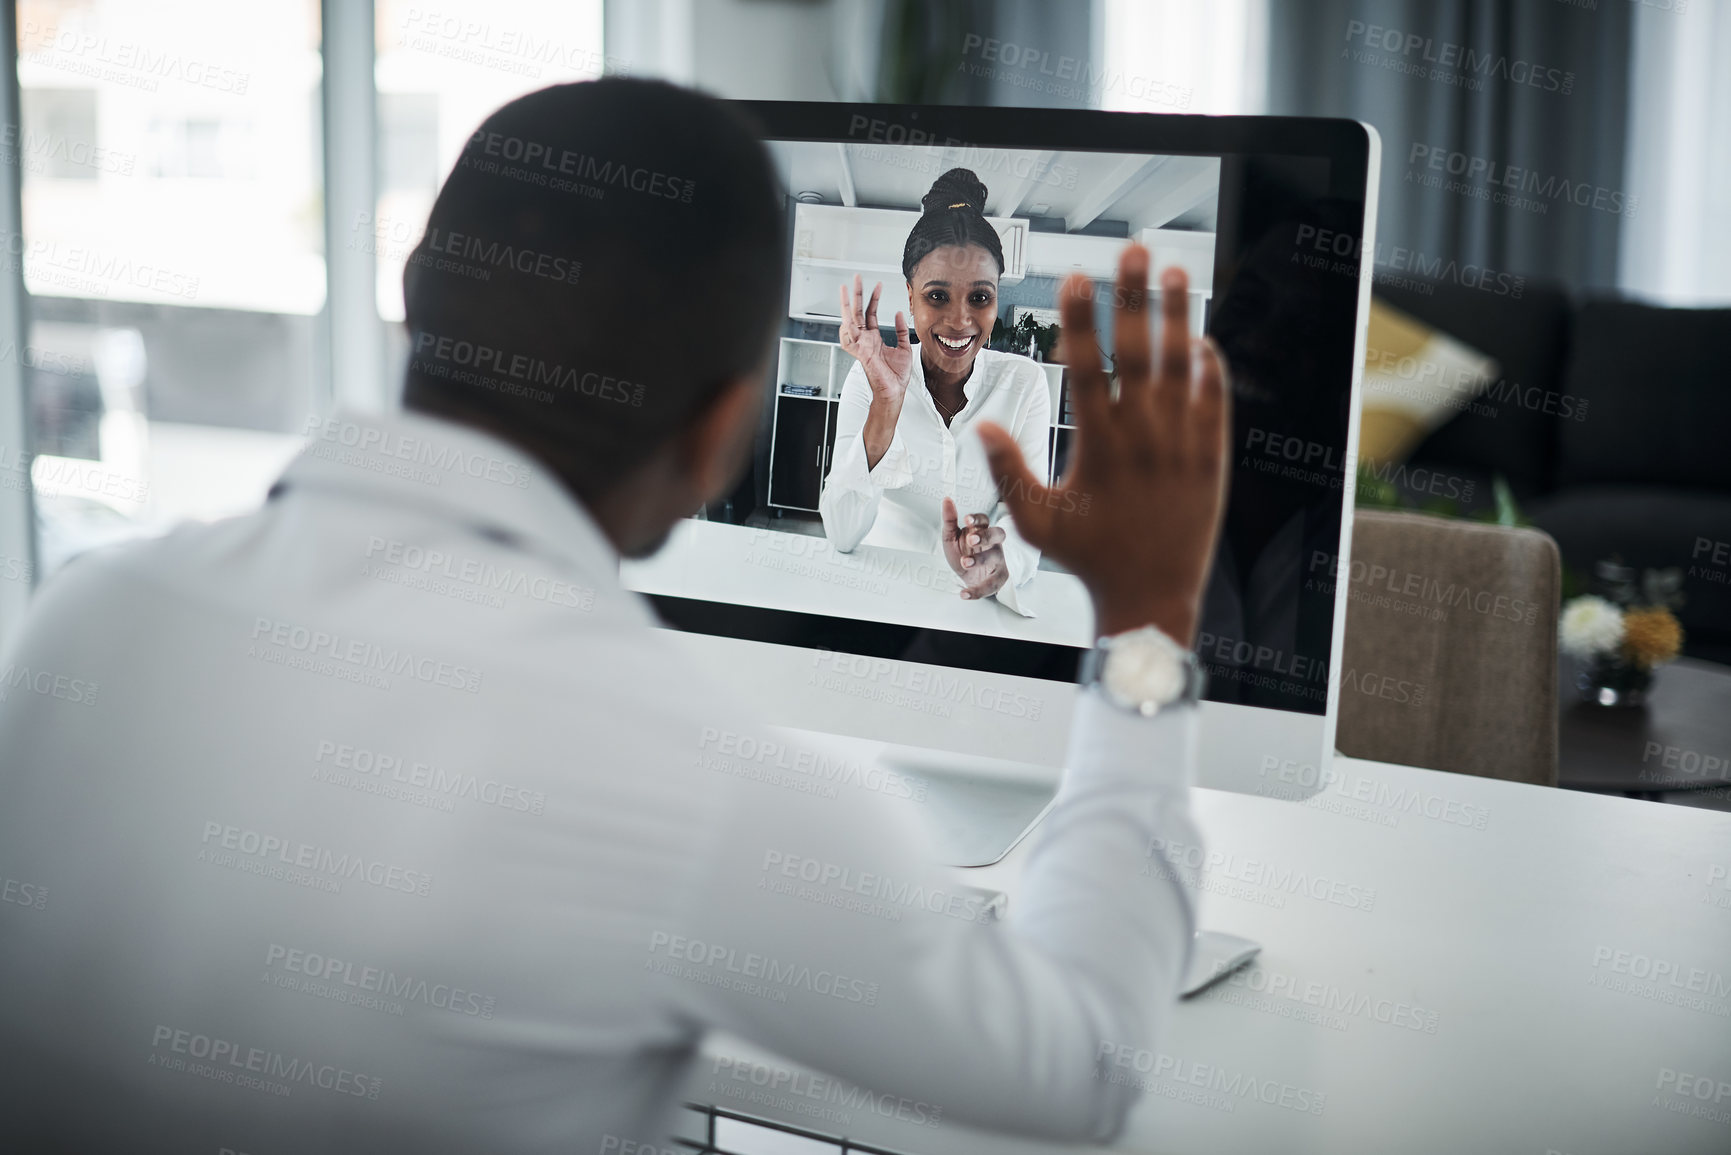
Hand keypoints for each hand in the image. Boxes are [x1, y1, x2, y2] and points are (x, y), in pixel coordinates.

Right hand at [838, 275, 912, 405]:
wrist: (894, 391)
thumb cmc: (896, 375)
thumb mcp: (904, 347)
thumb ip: (901, 330)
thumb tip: (899, 313)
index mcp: (873, 338)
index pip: (870, 313)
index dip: (873, 298)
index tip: (878, 284)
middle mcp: (865, 340)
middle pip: (857, 312)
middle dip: (856, 294)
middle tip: (856, 278)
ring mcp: (861, 346)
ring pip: (850, 321)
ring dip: (846, 306)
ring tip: (845, 290)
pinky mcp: (861, 354)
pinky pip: (850, 340)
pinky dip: (846, 329)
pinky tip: (846, 317)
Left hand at [941, 498, 1008, 600]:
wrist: (967, 577)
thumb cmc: (962, 552)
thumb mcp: (951, 537)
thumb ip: (949, 520)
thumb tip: (947, 499)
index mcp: (981, 530)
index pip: (984, 520)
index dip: (977, 519)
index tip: (967, 520)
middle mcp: (993, 544)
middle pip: (998, 534)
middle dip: (986, 536)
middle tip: (971, 540)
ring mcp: (998, 561)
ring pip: (996, 557)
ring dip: (981, 559)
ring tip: (964, 562)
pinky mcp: (998, 578)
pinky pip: (991, 584)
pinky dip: (977, 591)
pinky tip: (964, 593)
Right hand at [975, 248, 1229, 644]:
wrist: (1152, 598)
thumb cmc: (1090, 560)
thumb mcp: (1037, 523)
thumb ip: (1009, 472)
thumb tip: (980, 427)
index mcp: (1099, 446)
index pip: (1088, 366)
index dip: (1082, 317)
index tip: (1078, 276)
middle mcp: (1144, 438)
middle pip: (1139, 351)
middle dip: (1134, 296)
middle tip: (1133, 250)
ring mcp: (1183, 445)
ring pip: (1183, 366)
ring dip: (1178, 316)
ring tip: (1176, 272)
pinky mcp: (1212, 459)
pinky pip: (1215, 401)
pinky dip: (1209, 367)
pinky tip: (1201, 337)